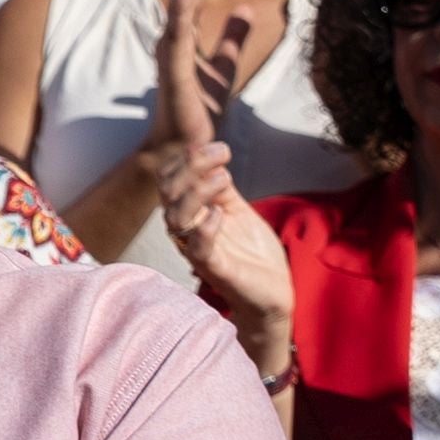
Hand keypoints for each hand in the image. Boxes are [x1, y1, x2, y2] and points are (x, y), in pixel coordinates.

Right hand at [146, 0, 241, 154]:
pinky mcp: (173, 70)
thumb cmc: (201, 109)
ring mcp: (171, 55)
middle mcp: (174, 42)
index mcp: (185, 39)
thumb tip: (245, 8)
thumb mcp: (226, 65)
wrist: (187, 146)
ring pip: (179, 9)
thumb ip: (234, 37)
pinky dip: (179, 11)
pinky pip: (176, 35)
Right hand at [158, 138, 295, 376]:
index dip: (188, 158)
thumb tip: (210, 158)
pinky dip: (207, 227)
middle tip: (222, 155)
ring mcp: (197, 249)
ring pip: (176, 217)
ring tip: (226, 178)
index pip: (169, 180)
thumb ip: (220, 189)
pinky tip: (222, 214)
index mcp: (190, 213)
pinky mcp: (213, 269)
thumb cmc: (252, 253)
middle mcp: (186, 230)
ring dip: (198, 191)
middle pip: (167, 193)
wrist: (272, 293)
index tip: (219, 147)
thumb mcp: (237, 210)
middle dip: (190, 166)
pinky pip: (198, 248)